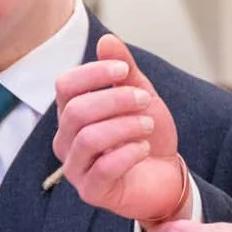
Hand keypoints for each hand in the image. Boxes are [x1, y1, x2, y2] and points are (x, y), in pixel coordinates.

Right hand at [55, 36, 191, 225]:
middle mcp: (67, 140)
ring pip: (88, 138)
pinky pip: (103, 169)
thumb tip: (107, 40)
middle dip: (116, 100)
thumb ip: (124, 71)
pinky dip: (128, 153)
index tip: (124, 70)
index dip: (94, 73)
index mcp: (72, 113)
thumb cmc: (146, 135)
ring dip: (124, 126)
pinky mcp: (92, 192)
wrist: (166, 176)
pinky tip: (143, 148)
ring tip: (148, 125)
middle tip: (145, 101)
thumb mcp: (140, 95)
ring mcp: (76, 168)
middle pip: (76, 111)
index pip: (65, 85)